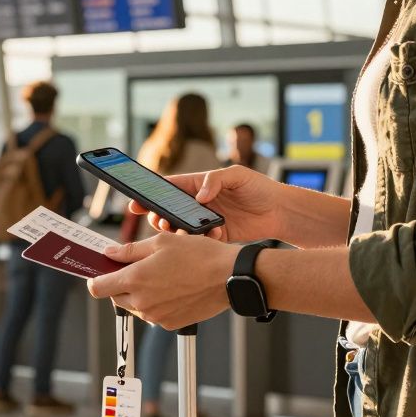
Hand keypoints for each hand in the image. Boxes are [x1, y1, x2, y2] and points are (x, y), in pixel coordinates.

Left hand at [87, 233, 236, 329]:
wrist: (229, 277)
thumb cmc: (200, 256)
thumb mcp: (161, 242)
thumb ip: (130, 250)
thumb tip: (109, 253)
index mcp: (136, 279)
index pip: (98, 288)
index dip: (96, 279)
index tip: (101, 273)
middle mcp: (142, 302)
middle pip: (115, 297)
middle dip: (121, 284)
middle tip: (139, 269)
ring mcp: (155, 316)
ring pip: (134, 307)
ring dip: (139, 294)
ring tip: (162, 277)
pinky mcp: (169, 324)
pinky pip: (152, 315)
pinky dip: (156, 304)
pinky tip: (172, 289)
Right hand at [129, 165, 285, 242]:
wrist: (280, 211)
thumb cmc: (259, 187)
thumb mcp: (237, 175)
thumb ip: (215, 180)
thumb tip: (199, 196)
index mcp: (198, 185)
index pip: (168, 188)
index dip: (149, 194)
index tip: (135, 202)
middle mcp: (198, 204)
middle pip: (168, 211)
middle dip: (158, 217)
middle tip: (159, 221)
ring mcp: (205, 222)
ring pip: (180, 230)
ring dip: (176, 232)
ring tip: (181, 231)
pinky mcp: (216, 236)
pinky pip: (200, 242)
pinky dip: (202, 240)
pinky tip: (214, 233)